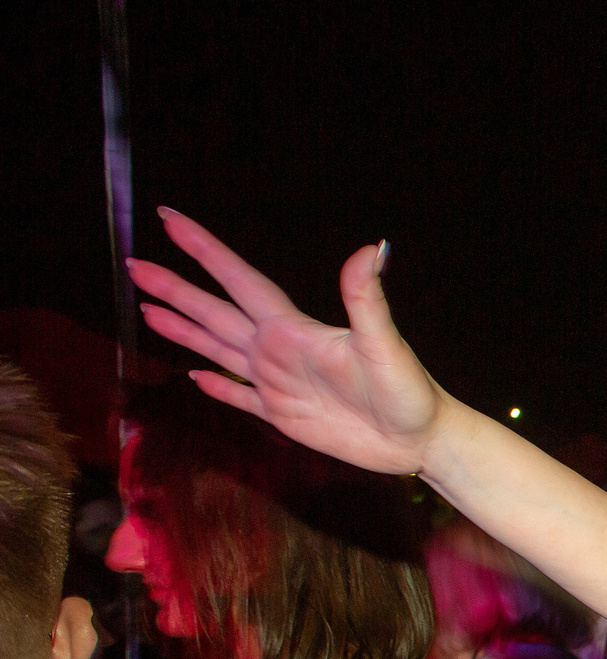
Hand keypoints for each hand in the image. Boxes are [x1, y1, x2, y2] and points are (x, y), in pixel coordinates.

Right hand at [128, 208, 453, 475]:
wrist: (421, 440)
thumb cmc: (410, 392)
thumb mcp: (385, 344)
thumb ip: (367, 299)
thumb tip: (368, 249)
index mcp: (294, 328)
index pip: (238, 280)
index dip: (205, 250)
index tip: (169, 218)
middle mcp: (280, 349)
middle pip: (215, 310)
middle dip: (175, 287)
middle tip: (133, 264)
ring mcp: (279, 383)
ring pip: (218, 348)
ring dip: (184, 329)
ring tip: (148, 308)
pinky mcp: (285, 416)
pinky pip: (240, 398)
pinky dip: (216, 386)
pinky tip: (194, 375)